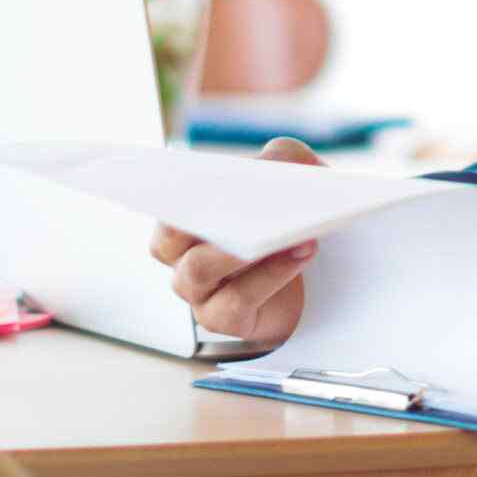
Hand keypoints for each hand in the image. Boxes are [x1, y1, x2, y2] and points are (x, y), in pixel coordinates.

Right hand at [149, 138, 323, 342]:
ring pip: (198, 269)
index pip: (160, 203)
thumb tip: (276, 163)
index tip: (191, 175)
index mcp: (182, 220)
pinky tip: (299, 254)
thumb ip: (283, 157)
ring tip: (281, 231)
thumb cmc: (288, 221)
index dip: (170, 192)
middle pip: (167, 239)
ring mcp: (196, 292)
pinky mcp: (222, 319)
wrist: (316, 280)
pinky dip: (269, 275)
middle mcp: (178, 256)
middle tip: (233, 200)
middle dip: (197, 217)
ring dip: (239, 249)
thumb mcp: (290, 178)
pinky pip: (235, 300)